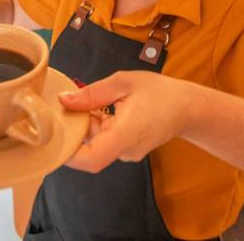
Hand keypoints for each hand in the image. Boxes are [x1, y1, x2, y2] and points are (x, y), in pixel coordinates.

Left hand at [59, 71, 190, 172]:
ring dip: (86, 125)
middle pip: (88, 149)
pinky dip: (97, 126)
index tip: (55, 136)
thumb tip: (64, 100)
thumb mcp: (123, 83)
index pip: (92, 159)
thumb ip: (92, 94)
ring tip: (91, 101)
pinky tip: (102, 108)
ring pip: (95, 144)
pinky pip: (105, 141)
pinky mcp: (127, 149)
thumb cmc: (159, 92)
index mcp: (126, 135)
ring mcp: (127, 153)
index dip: (68, 154)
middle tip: (68, 105)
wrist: (188, 107)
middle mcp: (125, 150)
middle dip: (74, 129)